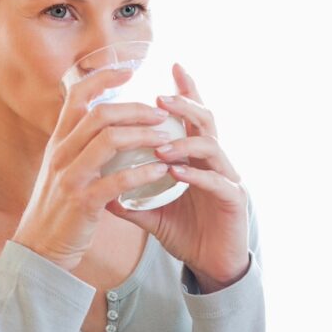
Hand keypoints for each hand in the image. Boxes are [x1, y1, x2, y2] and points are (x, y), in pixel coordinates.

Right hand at [14, 66, 176, 271]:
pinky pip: (117, 180)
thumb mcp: (60, 170)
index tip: (128, 71)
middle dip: (135, 108)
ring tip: (167, 137)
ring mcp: (70, 177)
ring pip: (109, 141)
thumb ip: (78, 147)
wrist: (38, 248)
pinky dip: (143, 173)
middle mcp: (61, 154)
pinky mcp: (82, 202)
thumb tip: (101, 125)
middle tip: (161, 112)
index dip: (101, 79)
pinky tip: (161, 170)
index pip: (76, 96)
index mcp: (57, 143)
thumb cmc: (58, 209)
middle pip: (99, 114)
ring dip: (143, 135)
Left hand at [105, 63, 249, 292]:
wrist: (211, 267)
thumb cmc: (186, 233)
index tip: (172, 65)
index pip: (192, 117)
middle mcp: (215, 162)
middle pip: (206, 121)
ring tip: (159, 144)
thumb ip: (128, 198)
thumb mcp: (151, 213)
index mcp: (197, 158)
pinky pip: (216, 181)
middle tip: (159, 97)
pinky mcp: (234, 200)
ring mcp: (228, 178)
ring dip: (183, 142)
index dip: (186, 90)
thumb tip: (96, 188)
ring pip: (212, 146)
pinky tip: (175, 171)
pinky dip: (194, 174)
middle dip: (184, 105)